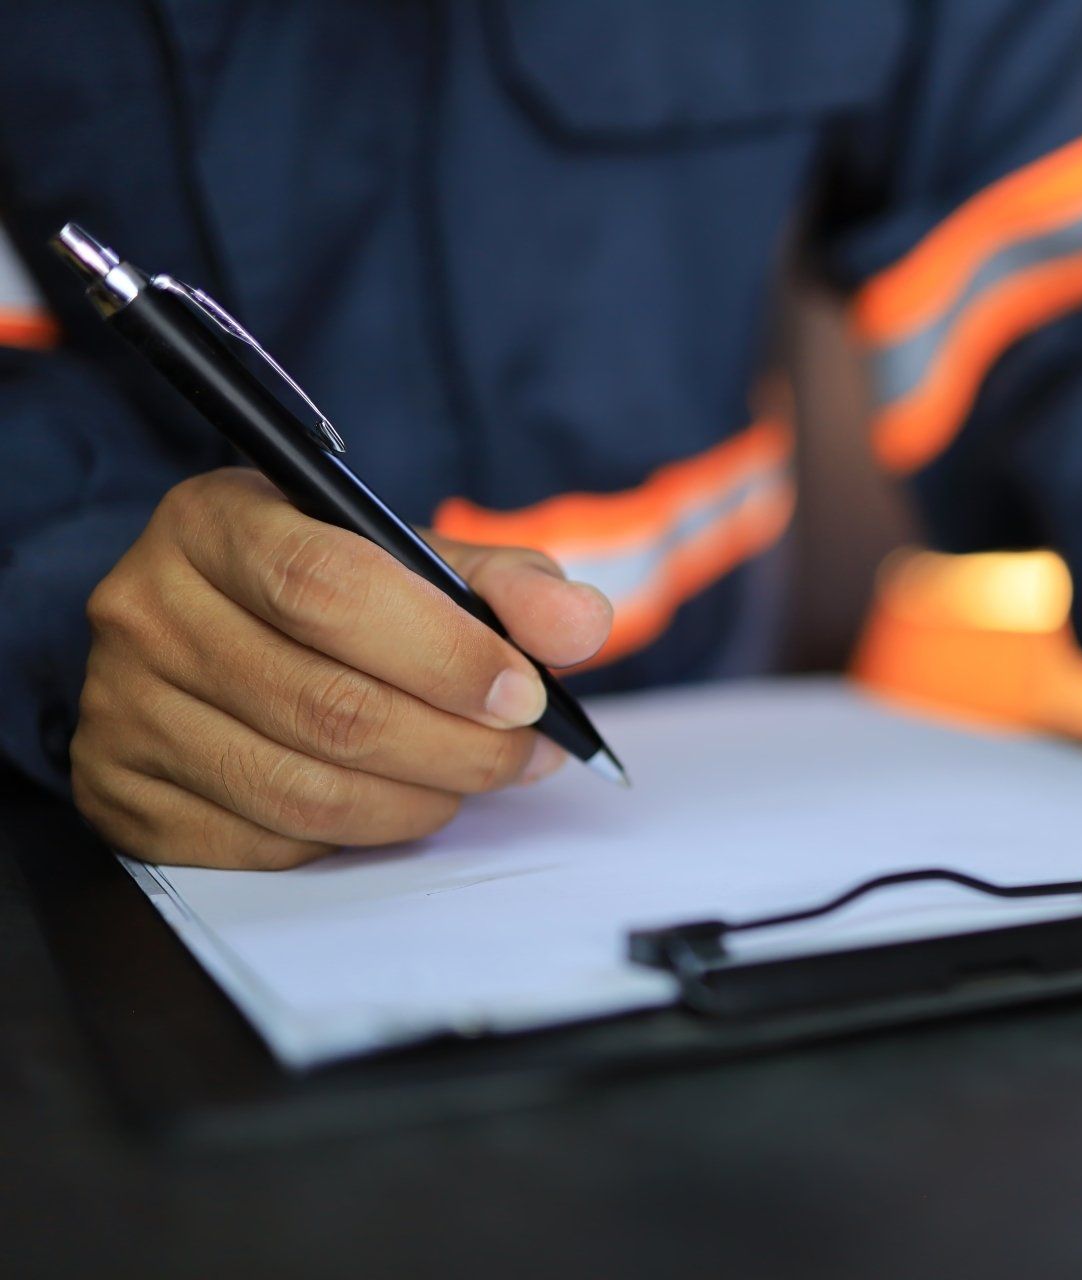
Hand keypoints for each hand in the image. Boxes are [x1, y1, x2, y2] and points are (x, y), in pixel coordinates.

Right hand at [70, 469, 612, 868]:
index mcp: (216, 520)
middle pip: (328, 705)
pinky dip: (355, 836)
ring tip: (474, 779)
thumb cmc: (324, 591)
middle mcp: (148, 608)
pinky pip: (265, 843)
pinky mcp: (121, 793)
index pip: (330, 590)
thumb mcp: (409, 556)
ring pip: (303, 790)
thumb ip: (506, 583)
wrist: (212, 629)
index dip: (446, 655)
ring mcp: (122, 707)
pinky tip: (397, 803)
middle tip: (527, 755)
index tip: (526, 695)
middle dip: (459, 746)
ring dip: (421, 800)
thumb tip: (581, 623)